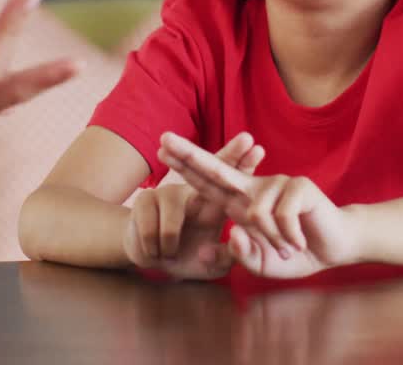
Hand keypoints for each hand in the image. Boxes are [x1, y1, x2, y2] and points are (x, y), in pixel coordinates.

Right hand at [122, 133, 263, 279]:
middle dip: (210, 152)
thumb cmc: (190, 258)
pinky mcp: (143, 201)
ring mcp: (166, 193)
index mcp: (213, 204)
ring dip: (170, 242)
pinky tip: (154, 252)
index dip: (242, 163)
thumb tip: (235, 235)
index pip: (229, 179)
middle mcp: (192, 192)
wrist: (151, 262)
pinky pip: (151, 226)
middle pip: (203, 168)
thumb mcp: (216, 263)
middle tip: (237, 138)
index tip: (258, 148)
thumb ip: (232, 254)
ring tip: (169, 254)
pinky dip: (153, 246)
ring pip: (173, 219)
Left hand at [158, 132, 352, 278]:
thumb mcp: (259, 262)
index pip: (207, 183)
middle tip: (164, 138)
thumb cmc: (293, 252)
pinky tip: (299, 239)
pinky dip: (289, 235)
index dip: (186, 167)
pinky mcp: (299, 186)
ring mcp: (276, 183)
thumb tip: (228, 235)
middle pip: (217, 168)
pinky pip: (281, 215)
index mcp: (239, 203)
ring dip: (272, 239)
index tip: (161, 150)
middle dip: (189, 154)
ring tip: (288, 246)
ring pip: (255, 213)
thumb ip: (239, 255)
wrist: (332, 248)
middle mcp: (254, 189)